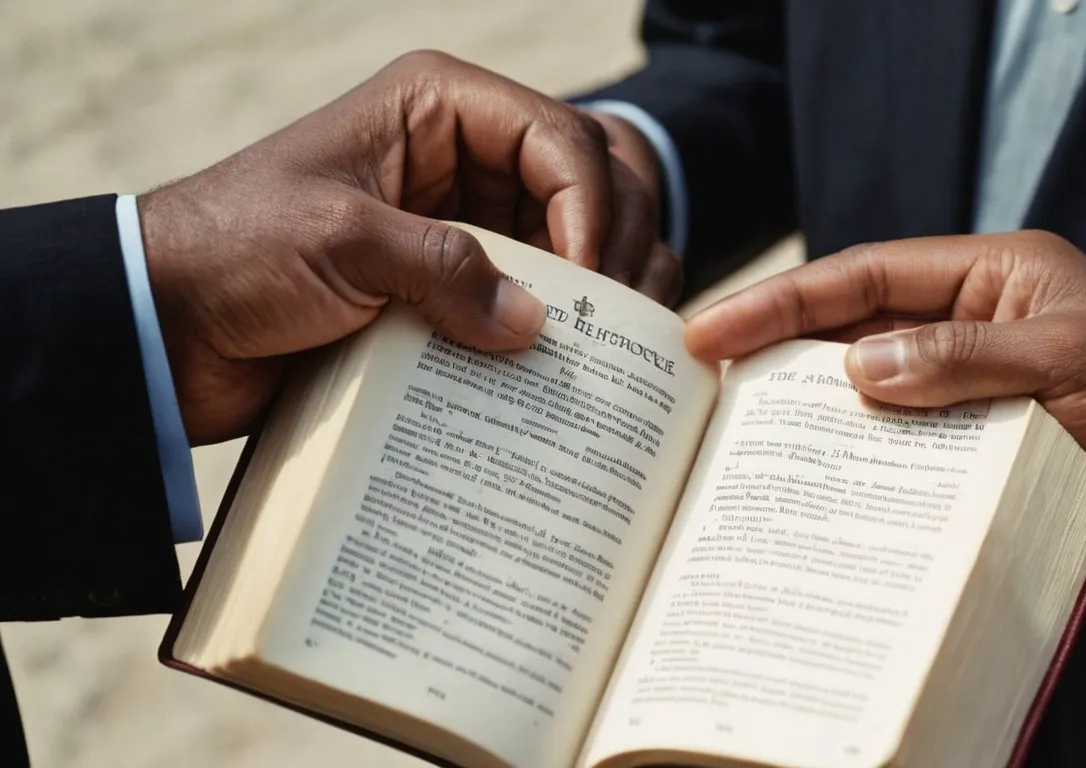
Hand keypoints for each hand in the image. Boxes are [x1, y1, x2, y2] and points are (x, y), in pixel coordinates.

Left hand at [140, 51, 674, 443]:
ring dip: (601, 291)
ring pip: (574, 243)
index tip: (589, 284)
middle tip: (622, 323)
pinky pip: (532, 298)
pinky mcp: (455, 287)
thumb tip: (539, 327)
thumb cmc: (237, 251)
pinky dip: (561, 330)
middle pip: (587, 185)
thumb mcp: (342, 241)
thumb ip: (445, 270)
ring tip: (610, 349)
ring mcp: (466, 224)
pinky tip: (574, 368)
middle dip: (615, 247)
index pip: (560, 141)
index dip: (590, 209)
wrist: (168, 328)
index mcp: (439, 106)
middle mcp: (465, 157)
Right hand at [685, 230, 1085, 578]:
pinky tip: (815, 492)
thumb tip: (859, 370)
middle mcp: (963, 328)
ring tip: (737, 445)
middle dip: (775, 355)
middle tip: (701, 386)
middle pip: (849, 333)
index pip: (863, 276)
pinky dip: (858, 471)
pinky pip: (899, 454)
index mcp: (986, 276)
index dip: (782, 300)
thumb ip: (961, 358)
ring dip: (811, 421)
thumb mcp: (1065, 358)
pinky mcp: (971, 449)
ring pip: (866, 399)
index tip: (713, 328)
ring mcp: (963, 391)